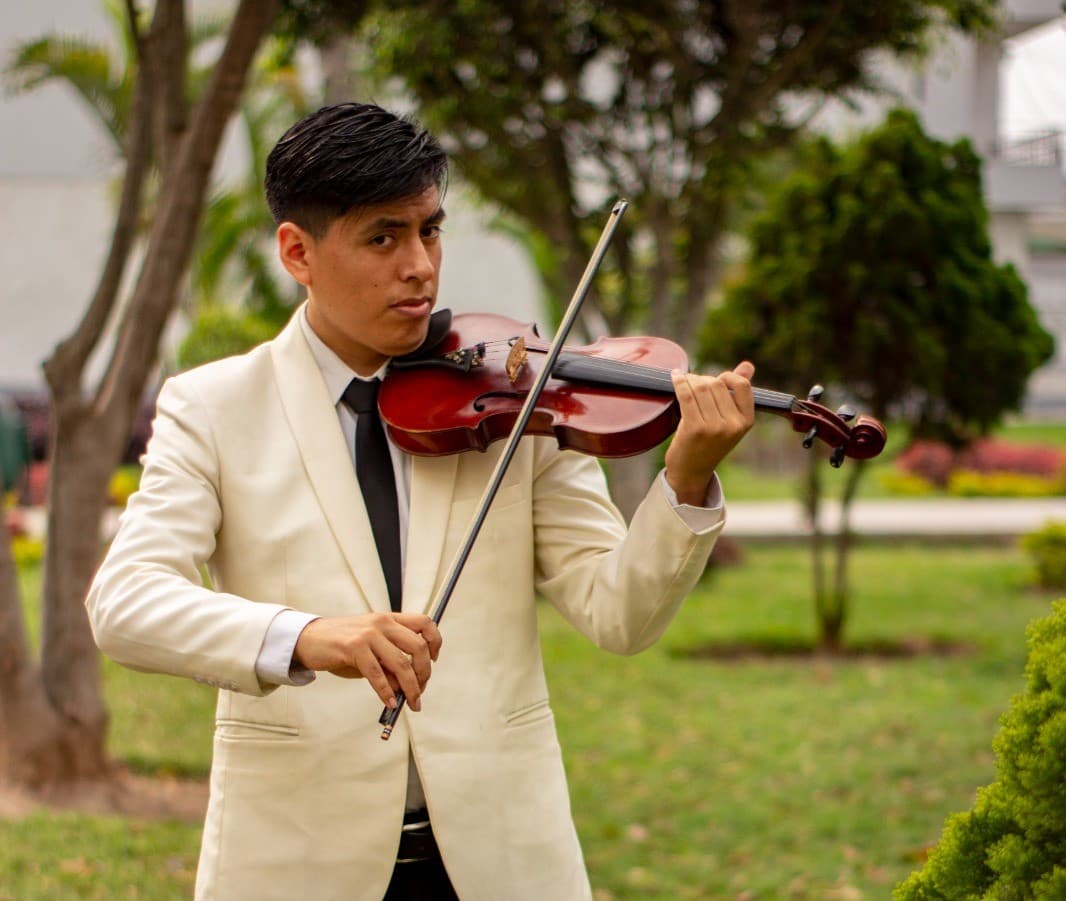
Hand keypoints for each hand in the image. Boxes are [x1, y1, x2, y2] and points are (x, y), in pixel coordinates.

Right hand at [293, 613, 441, 710]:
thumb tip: (408, 687)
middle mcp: (382, 622)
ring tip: (412, 703)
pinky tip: (390, 703)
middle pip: (418, 647)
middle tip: (420, 691)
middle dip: (424, 673)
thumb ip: (390, 663)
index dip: (435, 642)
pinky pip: (377, 674)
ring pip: (401, 663)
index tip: (433, 661)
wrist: (309, 639)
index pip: (425, 622)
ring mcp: (368, 634)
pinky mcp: (353, 648)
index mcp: (389, 618)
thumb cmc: (342, 646)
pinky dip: (386, 692)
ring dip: (410, 688)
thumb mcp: (371, 649)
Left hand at [664, 361, 755, 505]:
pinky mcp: (695, 429)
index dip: (727, 376)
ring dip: (689, 380)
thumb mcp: (729, 420)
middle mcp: (733, 425)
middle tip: (691, 382)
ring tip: (682, 381)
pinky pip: (686, 395)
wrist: (691, 472)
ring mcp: (714, 427)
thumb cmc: (709, 442)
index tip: (714, 380)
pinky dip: (679, 382)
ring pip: (701, 387)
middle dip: (702, 379)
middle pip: (716, 384)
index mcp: (746, 421)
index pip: (742, 385)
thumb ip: (737, 393)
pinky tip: (674, 378)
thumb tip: (748, 365)